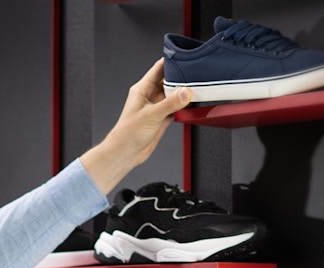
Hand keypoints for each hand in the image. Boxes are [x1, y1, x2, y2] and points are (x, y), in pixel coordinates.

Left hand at [80, 58, 192, 194]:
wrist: (126, 154)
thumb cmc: (127, 134)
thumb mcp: (150, 115)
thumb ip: (169, 103)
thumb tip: (185, 92)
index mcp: (142, 89)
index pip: (159, 68)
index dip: (171, 61)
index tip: (185, 57)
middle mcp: (150, 95)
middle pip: (169, 80)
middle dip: (182, 77)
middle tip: (196, 74)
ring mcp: (157, 106)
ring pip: (174, 94)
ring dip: (184, 92)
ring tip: (198, 88)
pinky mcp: (162, 117)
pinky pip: (176, 107)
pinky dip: (184, 105)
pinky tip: (191, 104)